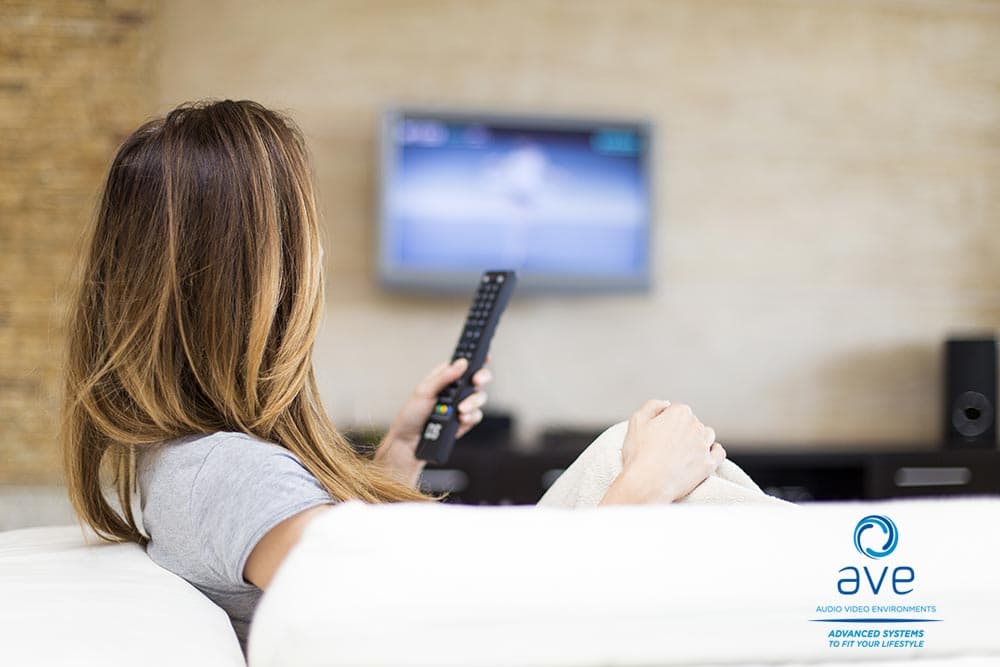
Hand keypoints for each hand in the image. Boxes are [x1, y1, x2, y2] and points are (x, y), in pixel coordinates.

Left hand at [374, 358, 493, 485]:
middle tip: (476, 380)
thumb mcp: (423, 392)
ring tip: (461, 409)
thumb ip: (443, 377)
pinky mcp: (464, 421)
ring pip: (479, 397)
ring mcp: (461, 406)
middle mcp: (455, 390)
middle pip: (477, 379)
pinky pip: (476, 415)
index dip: (476, 358)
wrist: (409, 443)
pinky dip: (470, 417)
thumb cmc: (411, 416)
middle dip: (481, 377)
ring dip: (473, 402)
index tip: (485, 356)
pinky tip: (461, 419)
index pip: (463, 364)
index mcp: (444, 378)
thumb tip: (461, 363)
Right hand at [600, 400, 725, 504]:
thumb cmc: (639, 453)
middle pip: (692, 422)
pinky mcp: (709, 464)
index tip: (657, 432)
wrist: (647, 483)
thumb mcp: (636, 421)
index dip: (665, 420)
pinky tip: (706, 454)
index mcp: (679, 413)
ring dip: (698, 439)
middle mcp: (696, 426)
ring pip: (707, 435)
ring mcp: (704, 446)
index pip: (676, 410)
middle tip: (667, 444)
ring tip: (684, 451)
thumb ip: (652, 406)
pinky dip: (714, 452)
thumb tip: (666, 404)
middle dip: (682, 430)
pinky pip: (719, 453)